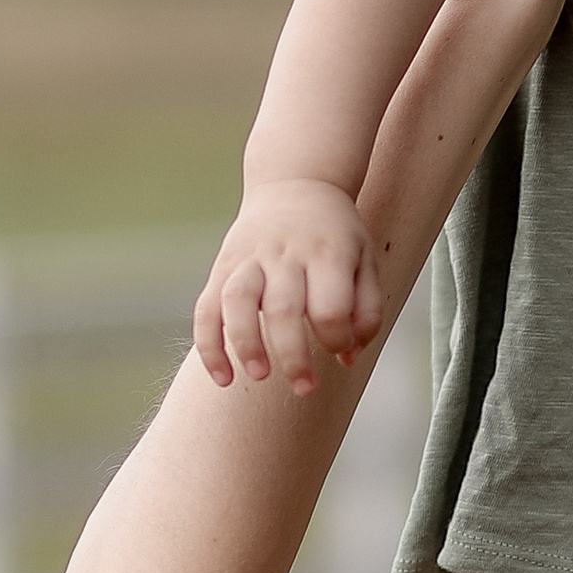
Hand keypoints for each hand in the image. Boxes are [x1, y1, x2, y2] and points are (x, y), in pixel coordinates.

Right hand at [193, 179, 383, 395]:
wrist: (295, 182)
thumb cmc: (336, 233)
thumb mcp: (365, 259)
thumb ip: (366, 309)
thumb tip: (347, 357)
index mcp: (327, 252)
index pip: (330, 306)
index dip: (337, 338)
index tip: (342, 351)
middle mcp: (285, 253)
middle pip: (283, 309)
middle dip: (294, 356)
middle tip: (305, 390)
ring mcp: (249, 258)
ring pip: (237, 302)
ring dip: (245, 344)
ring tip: (258, 377)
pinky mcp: (223, 267)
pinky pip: (206, 308)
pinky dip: (209, 345)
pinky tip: (222, 377)